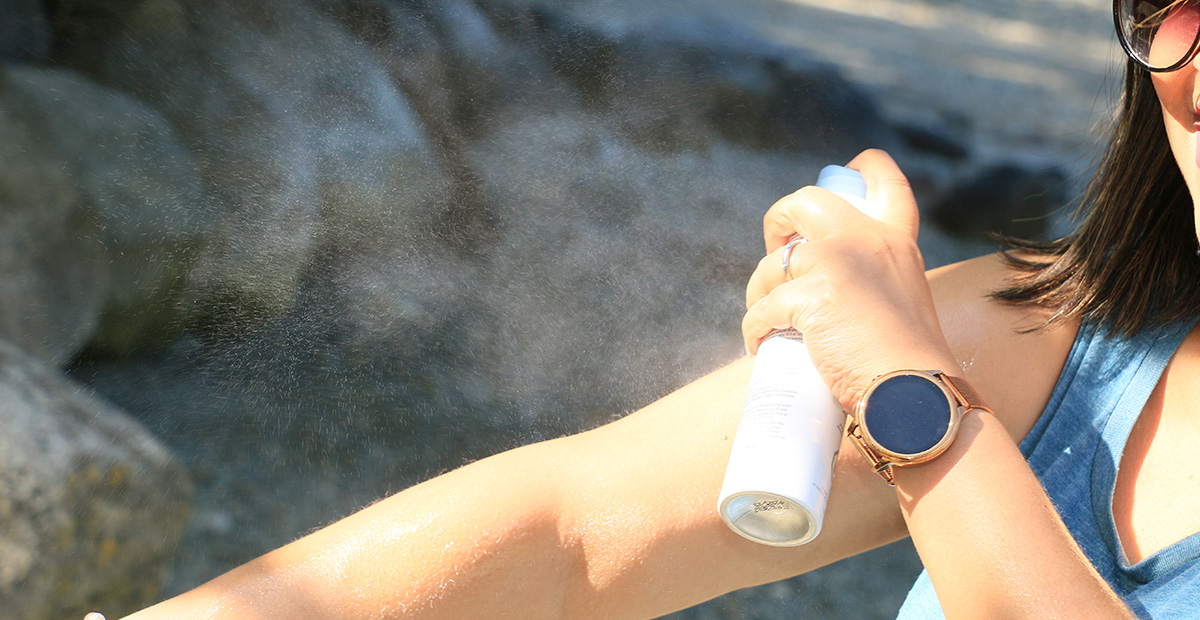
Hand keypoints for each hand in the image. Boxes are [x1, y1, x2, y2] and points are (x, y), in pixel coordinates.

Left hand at [742, 149, 957, 409]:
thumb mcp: (900, 301)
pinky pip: (761, 309)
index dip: (864, 167)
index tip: (848, 169)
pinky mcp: (811, 296)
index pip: (884, 182)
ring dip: (758, 292)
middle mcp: (867, 240)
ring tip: (766, 322)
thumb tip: (820, 288)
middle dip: (778, 219)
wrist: (916, 398)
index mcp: (896, 240)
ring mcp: (837, 263)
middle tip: (775, 250)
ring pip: (772, 264)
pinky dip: (755, 328)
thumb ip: (871, 281)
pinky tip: (761, 346)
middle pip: (804, 201)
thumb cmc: (909, 367)